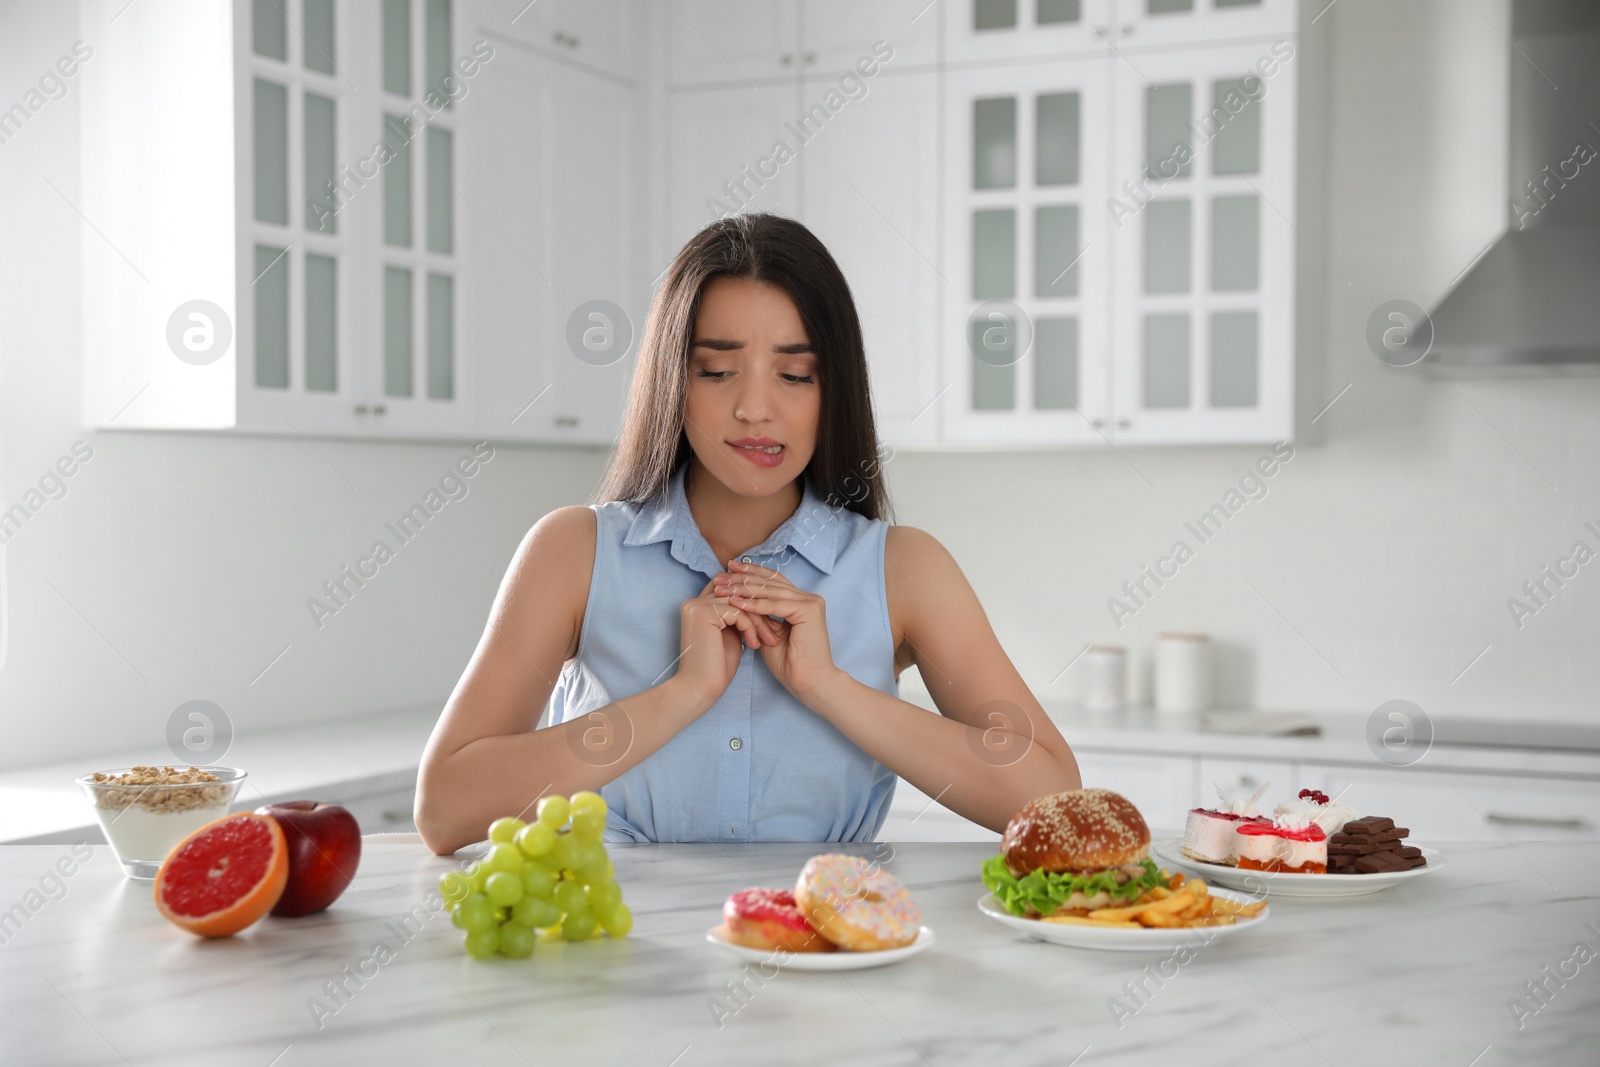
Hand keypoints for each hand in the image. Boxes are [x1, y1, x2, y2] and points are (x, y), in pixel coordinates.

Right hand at [674, 578, 781, 706]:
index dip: (752, 602)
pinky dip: (750, 628)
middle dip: (760, 610)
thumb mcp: (731, 635)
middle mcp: (694, 602)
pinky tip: (754, 645)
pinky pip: (738, 613)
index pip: (731, 590)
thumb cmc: (716, 667)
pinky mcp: (703, 614)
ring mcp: (696, 606)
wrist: (700, 689)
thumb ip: (738, 617)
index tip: (772, 617)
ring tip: (770, 639)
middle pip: (737, 594)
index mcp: (698, 605)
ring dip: (759, 621)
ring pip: (740, 602)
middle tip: (776, 628)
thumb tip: (759, 603)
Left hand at [713, 561, 840, 703]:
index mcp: (801, 601)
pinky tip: (736, 602)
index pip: (772, 580)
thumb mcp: (766, 633)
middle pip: (770, 582)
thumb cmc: (789, 664)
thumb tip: (737, 600)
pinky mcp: (809, 610)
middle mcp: (808, 598)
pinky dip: (755, 604)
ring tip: (722, 589)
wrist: (808, 683)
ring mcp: (811, 602)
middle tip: (719, 577)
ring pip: (771, 591)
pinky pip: (776, 605)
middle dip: (742, 578)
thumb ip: (758, 615)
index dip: (749, 573)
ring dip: (744, 589)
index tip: (726, 571)